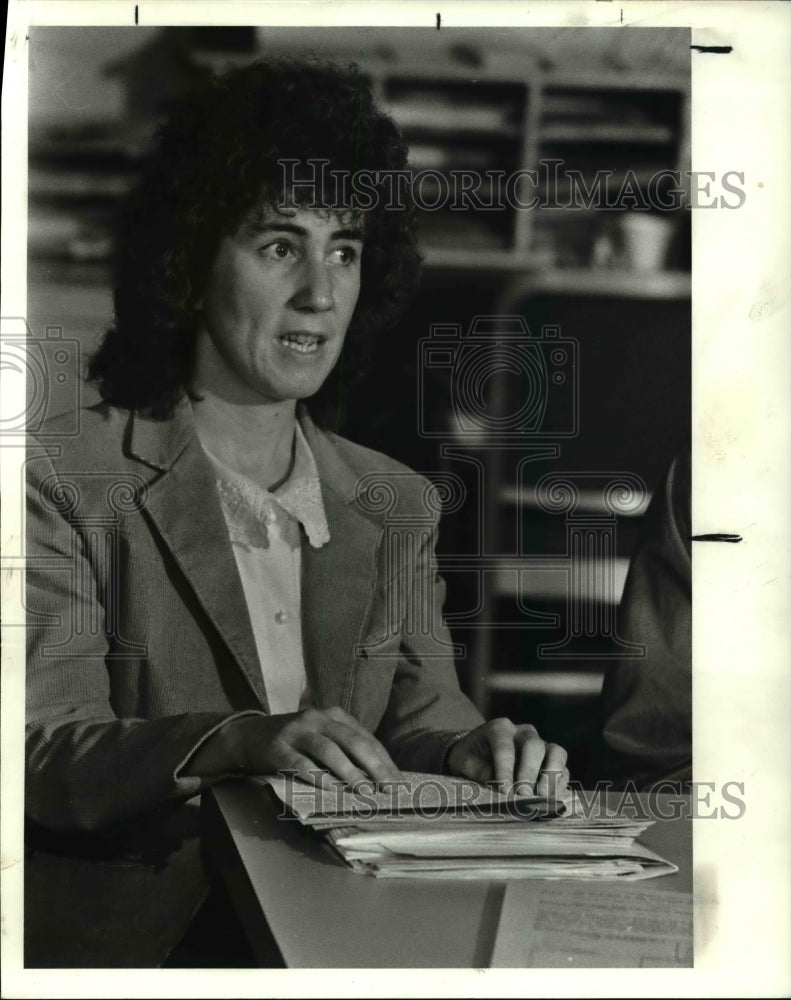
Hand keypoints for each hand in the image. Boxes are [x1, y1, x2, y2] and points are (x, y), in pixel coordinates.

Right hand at [193, 706, 400, 788]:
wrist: (248, 735)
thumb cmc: (294, 741)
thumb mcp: (322, 737)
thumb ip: (346, 749)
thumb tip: (378, 777)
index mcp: (334, 715)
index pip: (366, 739)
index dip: (384, 761)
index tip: (399, 783)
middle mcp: (317, 718)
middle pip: (353, 742)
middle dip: (374, 767)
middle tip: (389, 789)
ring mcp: (297, 731)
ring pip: (329, 751)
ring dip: (349, 772)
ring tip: (365, 792)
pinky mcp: (278, 747)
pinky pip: (301, 763)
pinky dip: (318, 777)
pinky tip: (331, 791)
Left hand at [446, 719, 568, 798]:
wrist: (480, 755)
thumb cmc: (470, 757)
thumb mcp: (462, 760)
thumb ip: (475, 769)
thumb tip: (494, 782)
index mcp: (499, 729)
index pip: (505, 746)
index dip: (505, 769)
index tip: (503, 790)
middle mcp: (523, 733)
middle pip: (534, 746)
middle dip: (529, 771)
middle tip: (522, 793)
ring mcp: (541, 745)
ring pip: (556, 752)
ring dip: (552, 775)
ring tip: (542, 795)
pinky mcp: (551, 761)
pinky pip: (563, 768)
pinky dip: (560, 784)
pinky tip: (551, 799)